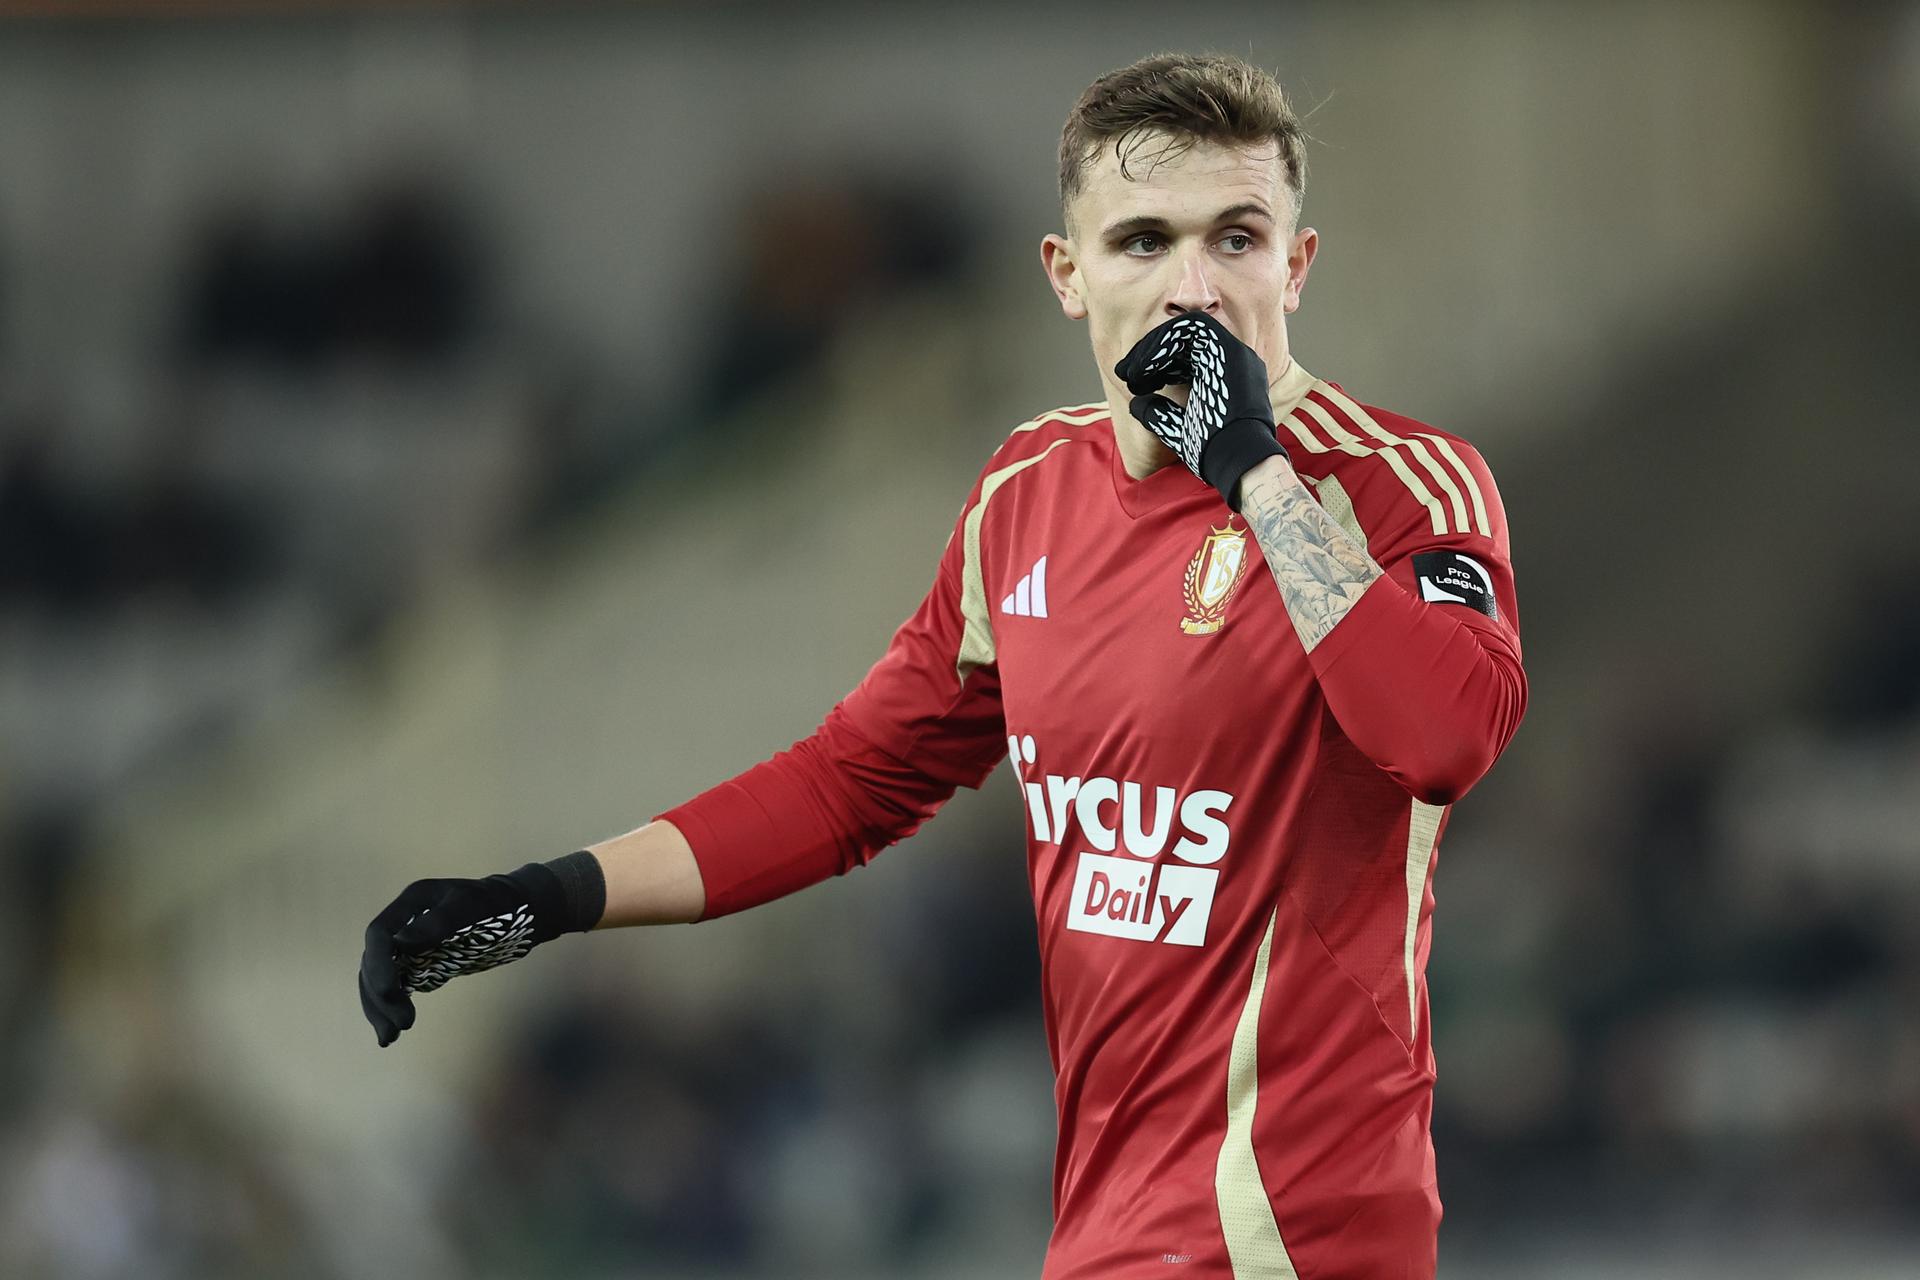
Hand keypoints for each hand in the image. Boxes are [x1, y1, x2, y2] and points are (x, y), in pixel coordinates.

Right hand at [358, 851, 604, 1046]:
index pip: (379, 934)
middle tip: (404, 1024)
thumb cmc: (500, 904)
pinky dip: (392, 1007)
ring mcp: (411, 944)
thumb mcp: (473, 908)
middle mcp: (405, 922)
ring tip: (391, 1038)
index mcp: (412, 902)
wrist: (522, 910)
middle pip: (375, 961)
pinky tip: (393, 1033)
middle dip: (381, 994)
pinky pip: (399, 986)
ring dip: (381, 1008)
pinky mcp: (423, 963)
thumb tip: (401, 945)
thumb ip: (440, 923)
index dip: (378, 964)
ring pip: (382, 978)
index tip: (391, 992)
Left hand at [1114, 312, 1287, 510]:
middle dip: (1149, 354)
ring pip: (1186, 329)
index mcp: (1225, 377)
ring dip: (1154, 347)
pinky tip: (1145, 367)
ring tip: (1133, 371)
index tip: (1134, 382)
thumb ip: (1159, 414)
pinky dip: (1163, 344)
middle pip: (1184, 340)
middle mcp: (1233, 360)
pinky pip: (1190, 329)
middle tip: (1125, 373)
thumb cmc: (1212, 452)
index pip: (1187, 356)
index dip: (1157, 364)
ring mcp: (1233, 352)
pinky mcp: (1228, 349)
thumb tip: (1136, 404)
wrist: (1236, 461)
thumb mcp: (1178, 430)